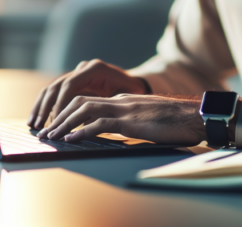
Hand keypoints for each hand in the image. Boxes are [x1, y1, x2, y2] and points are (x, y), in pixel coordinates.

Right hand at [28, 59, 148, 128]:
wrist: (135, 83)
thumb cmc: (131, 93)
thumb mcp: (121, 99)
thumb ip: (103, 107)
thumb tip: (85, 122)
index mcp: (94, 69)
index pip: (70, 84)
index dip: (61, 103)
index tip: (56, 121)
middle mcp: (82, 68)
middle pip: (56, 86)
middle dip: (46, 107)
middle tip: (40, 125)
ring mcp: (76, 74)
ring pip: (51, 89)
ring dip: (40, 107)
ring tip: (33, 124)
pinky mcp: (72, 83)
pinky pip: (54, 93)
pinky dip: (44, 106)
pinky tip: (38, 119)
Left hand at [39, 94, 205, 145]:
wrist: (196, 116)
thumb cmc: (177, 122)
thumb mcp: (148, 121)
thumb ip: (131, 124)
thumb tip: (118, 133)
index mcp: (123, 101)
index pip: (88, 102)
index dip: (69, 113)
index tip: (57, 127)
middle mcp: (120, 101)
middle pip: (79, 102)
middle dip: (59, 117)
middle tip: (45, 132)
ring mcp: (124, 109)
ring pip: (84, 110)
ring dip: (64, 124)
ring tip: (51, 136)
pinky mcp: (130, 121)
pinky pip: (100, 124)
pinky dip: (81, 131)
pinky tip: (70, 140)